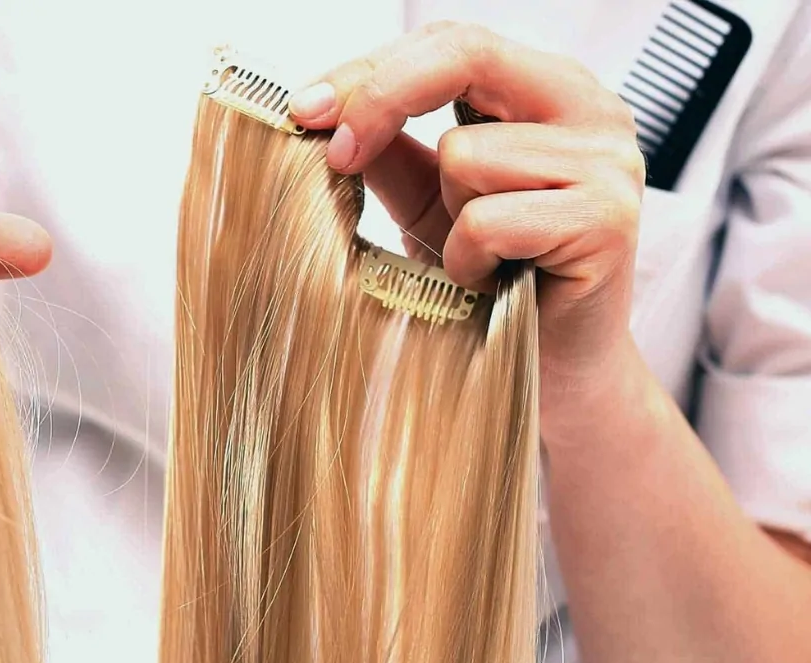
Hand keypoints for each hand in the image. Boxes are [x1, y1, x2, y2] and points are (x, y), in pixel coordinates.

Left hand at [288, 23, 645, 428]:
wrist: (550, 369)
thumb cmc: (493, 280)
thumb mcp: (428, 201)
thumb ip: (390, 148)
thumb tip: (321, 111)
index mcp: (548, 90)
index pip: (451, 43)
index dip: (371, 70)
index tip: (304, 110)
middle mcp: (590, 108)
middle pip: (464, 54)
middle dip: (379, 101)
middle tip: (337, 157)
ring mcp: (608, 161)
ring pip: (466, 153)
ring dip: (447, 218)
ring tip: (479, 258)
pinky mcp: (608, 219)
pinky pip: (488, 220)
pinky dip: (469, 260)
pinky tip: (494, 283)